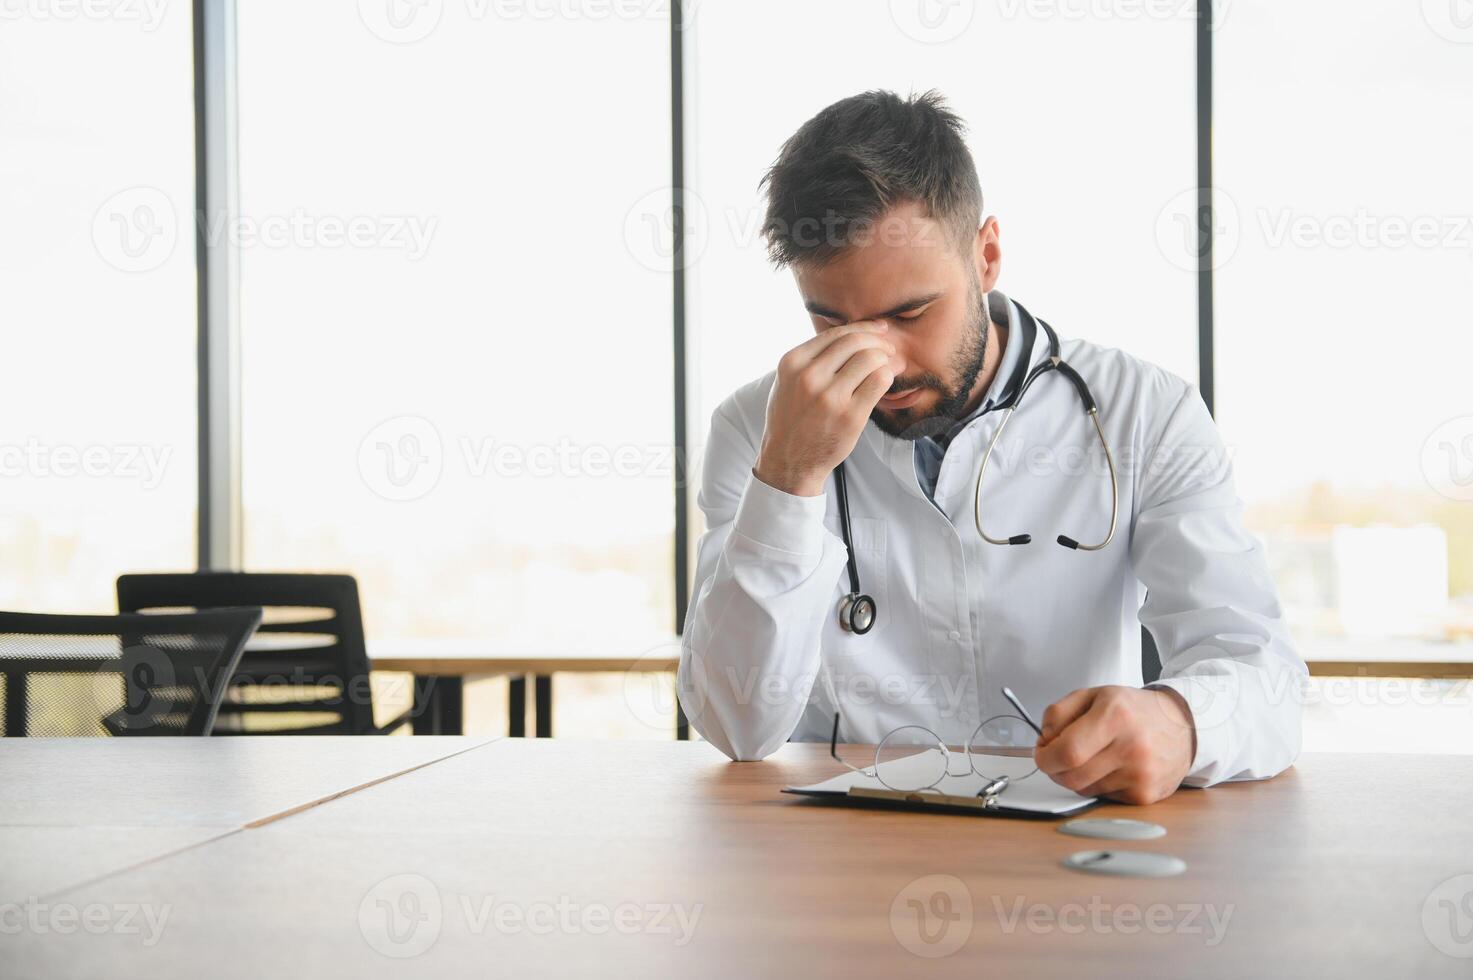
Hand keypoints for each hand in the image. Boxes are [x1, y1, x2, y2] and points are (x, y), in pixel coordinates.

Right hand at [752, 322, 896, 496]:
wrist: (788, 461)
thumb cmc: (792, 419)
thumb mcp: (789, 382)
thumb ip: (813, 359)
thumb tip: (856, 335)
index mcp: (792, 362)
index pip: (836, 333)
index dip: (863, 328)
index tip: (878, 331)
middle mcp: (809, 376)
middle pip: (855, 342)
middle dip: (879, 341)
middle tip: (889, 350)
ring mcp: (830, 396)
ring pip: (870, 359)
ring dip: (886, 359)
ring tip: (891, 365)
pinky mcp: (850, 415)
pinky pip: (879, 382)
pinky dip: (888, 376)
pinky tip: (887, 380)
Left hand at [1033, 685, 1196, 804]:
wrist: (1182, 726)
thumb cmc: (1133, 710)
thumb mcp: (1093, 695)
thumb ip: (1058, 713)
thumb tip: (1043, 742)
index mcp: (1115, 716)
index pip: (1067, 752)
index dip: (1045, 757)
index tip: (1042, 753)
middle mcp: (1131, 747)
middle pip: (1071, 777)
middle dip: (1055, 769)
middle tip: (1058, 757)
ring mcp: (1141, 775)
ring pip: (1084, 789)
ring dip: (1077, 776)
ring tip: (1092, 757)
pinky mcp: (1145, 795)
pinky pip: (1103, 797)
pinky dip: (1098, 785)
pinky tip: (1111, 768)